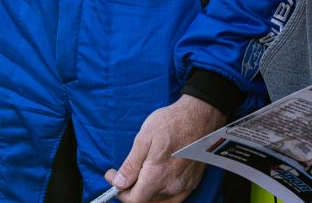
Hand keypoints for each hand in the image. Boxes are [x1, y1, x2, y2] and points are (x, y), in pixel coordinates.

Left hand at [104, 95, 224, 202]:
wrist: (199, 116)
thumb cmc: (172, 122)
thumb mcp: (145, 137)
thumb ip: (131, 164)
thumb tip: (118, 183)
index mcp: (156, 177)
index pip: (133, 200)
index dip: (119, 191)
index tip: (112, 176)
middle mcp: (171, 187)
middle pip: (145, 199)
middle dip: (131, 188)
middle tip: (124, 170)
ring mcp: (183, 187)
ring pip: (158, 198)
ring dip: (146, 189)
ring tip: (141, 170)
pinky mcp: (192, 183)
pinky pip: (173, 197)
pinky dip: (161, 192)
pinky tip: (157, 178)